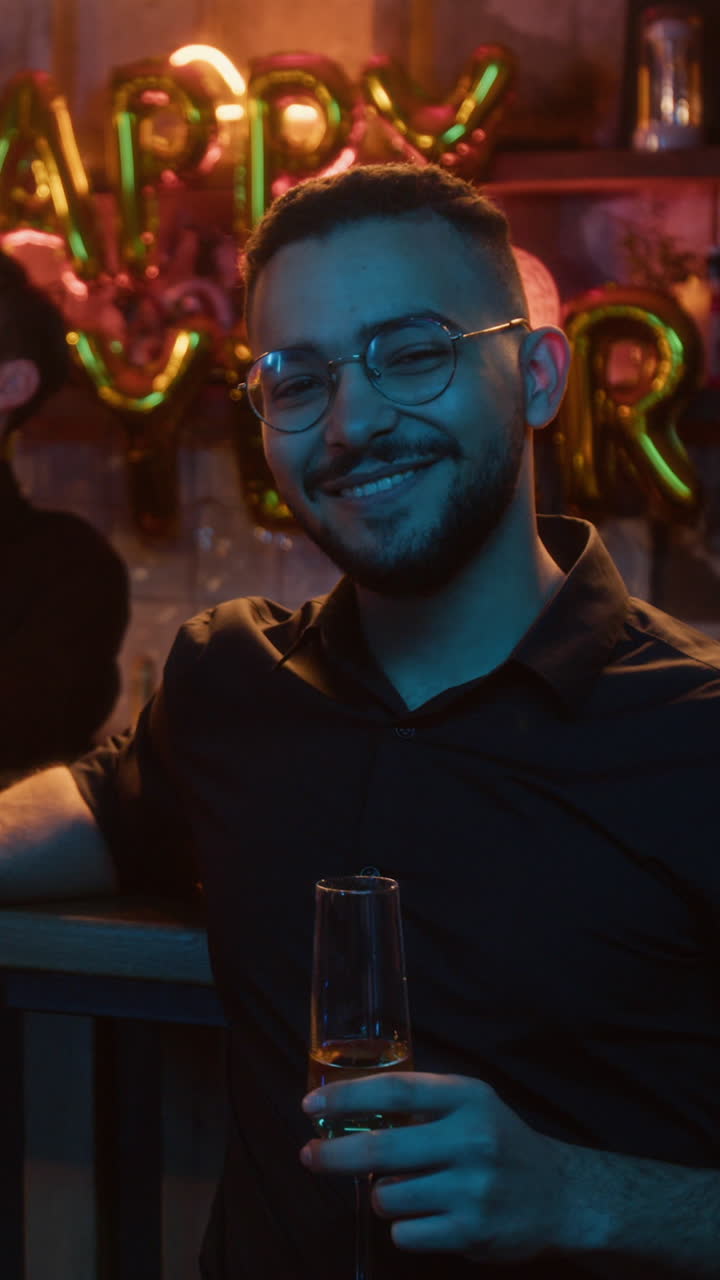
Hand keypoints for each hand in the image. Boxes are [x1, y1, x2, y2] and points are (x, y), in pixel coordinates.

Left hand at [300, 1072, 599, 1261]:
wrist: (560, 1195)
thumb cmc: (500, 1142)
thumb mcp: (470, 1106)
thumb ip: (421, 1104)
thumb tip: (349, 1109)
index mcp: (466, 1098)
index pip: (394, 1091)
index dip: (346, 1097)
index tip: (311, 1105)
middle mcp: (470, 1140)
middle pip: (380, 1148)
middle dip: (334, 1154)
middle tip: (308, 1156)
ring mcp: (472, 1188)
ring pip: (387, 1195)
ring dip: (381, 1195)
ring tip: (404, 1190)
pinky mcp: (471, 1232)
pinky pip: (405, 1233)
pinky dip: (404, 1227)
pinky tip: (427, 1216)